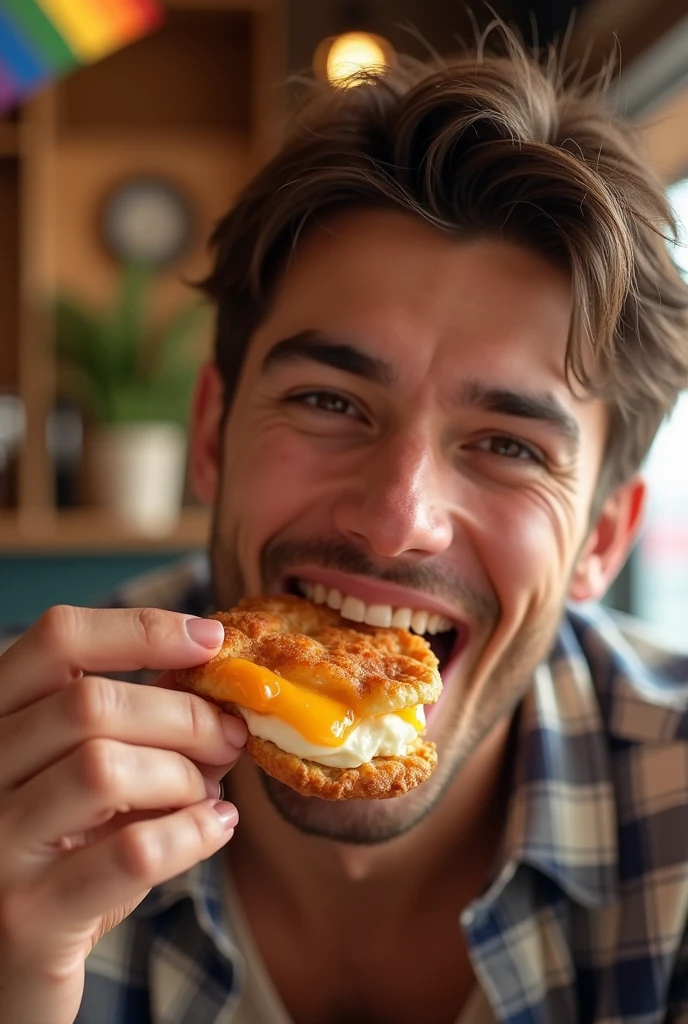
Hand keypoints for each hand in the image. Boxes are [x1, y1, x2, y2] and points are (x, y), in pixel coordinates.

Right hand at [0, 605, 246, 1023]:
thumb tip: (222, 694)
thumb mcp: (90, 785)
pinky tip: (217, 827)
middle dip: (183, 713)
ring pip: (105, 768)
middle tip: (230, 734)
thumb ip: (139, 733)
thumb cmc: (64, 863)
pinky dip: (193, 831)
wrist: (12, 972)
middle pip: (89, 704)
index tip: (210, 640)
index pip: (55, 639)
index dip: (141, 629)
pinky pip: (130, 852)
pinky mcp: (26, 917)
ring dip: (183, 774)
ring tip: (208, 792)